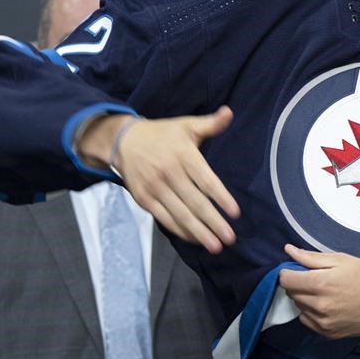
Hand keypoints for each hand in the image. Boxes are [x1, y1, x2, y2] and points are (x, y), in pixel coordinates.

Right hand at [81, 107, 239, 251]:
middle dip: (213, 222)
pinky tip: (195, 239)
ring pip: (180, 214)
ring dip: (199, 232)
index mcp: (183, 154)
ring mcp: (155, 188)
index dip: (221, 198)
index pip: (206, 180)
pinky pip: (165, 219)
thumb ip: (211, 123)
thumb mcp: (187, 125)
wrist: (124, 140)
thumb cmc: (163, 134)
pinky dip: (180, 230)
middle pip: (195, 202)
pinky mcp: (144, 199)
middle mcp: (169, 172)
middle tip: (230, 238)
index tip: (235, 213)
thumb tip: (230, 112)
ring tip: (215, 246)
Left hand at [278, 244, 359, 338]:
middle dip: (298, 283)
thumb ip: (311, 257)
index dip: (289, 271)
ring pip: (299, 308)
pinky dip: (312, 312)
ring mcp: (324, 323)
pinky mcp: (329, 334)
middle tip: (317, 277)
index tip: (298, 269)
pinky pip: (308, 321)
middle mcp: (319, 307)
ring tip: (325, 291)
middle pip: (291, 293)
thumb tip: (289, 250)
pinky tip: (328, 304)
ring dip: (305, 298)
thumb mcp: (340, 259)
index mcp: (320, 284)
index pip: (285, 280)